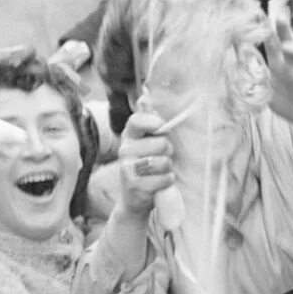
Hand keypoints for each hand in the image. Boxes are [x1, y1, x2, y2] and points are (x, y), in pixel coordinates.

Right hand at [116, 104, 174, 218]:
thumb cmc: (145, 165)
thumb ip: (147, 118)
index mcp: (128, 136)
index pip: (136, 120)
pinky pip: (165, 179)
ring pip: (164, 162)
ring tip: (159, 171)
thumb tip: (144, 94)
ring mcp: (128, 169)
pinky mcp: (136, 186)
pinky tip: (158, 183)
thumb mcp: (145, 141)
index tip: (161, 129)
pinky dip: (167, 181)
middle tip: (161, 157)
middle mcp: (124, 151)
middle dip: (168, 151)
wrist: (134, 199)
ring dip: (168, 168)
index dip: (154, 122)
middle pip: (161, 143)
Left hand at [264, 17, 292, 140]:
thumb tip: (237, 66)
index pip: (274, 45)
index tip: (259, 14)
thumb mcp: (269, 89)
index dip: (267, 31)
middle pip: (292, 45)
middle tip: (278, 17)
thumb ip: (256, 77)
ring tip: (286, 47)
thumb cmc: (289, 99)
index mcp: (282, 66)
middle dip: (285, 31)